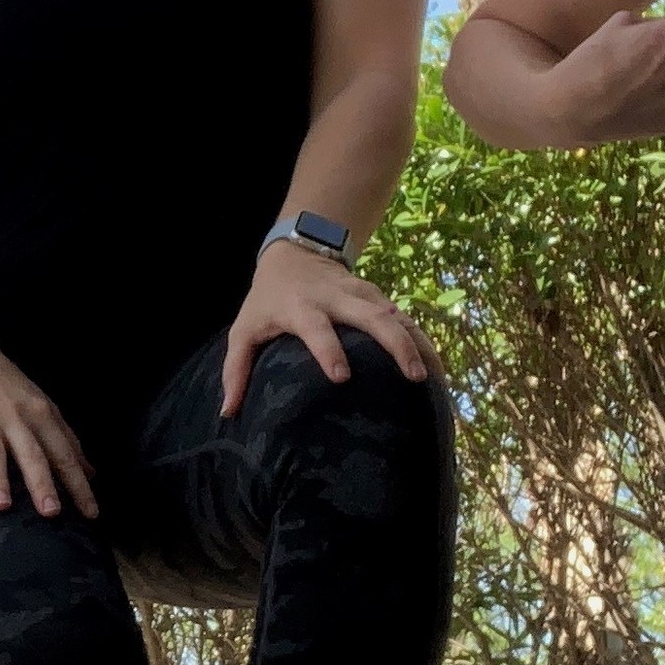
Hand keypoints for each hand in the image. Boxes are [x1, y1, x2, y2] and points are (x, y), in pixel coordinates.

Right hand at [0, 338, 95, 517]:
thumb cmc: (7, 386)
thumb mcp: (42, 406)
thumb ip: (66, 439)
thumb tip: (91, 472)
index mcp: (40, 416)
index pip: (64, 453)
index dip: (78, 483)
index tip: (91, 513)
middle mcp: (14, 418)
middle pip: (31, 453)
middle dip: (42, 482)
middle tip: (52, 512)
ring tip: (2, 505)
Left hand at [223, 244, 435, 416]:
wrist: (295, 252)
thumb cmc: (266, 300)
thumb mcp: (244, 329)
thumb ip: (236, 370)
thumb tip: (229, 412)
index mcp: (302, 308)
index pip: (317, 329)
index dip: (328, 350)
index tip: (342, 377)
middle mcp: (336, 298)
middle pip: (372, 317)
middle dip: (394, 345)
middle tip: (413, 377)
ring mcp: (360, 294)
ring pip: (394, 315)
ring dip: (416, 343)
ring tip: (432, 377)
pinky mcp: (376, 296)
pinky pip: (403, 317)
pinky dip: (420, 339)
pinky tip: (435, 366)